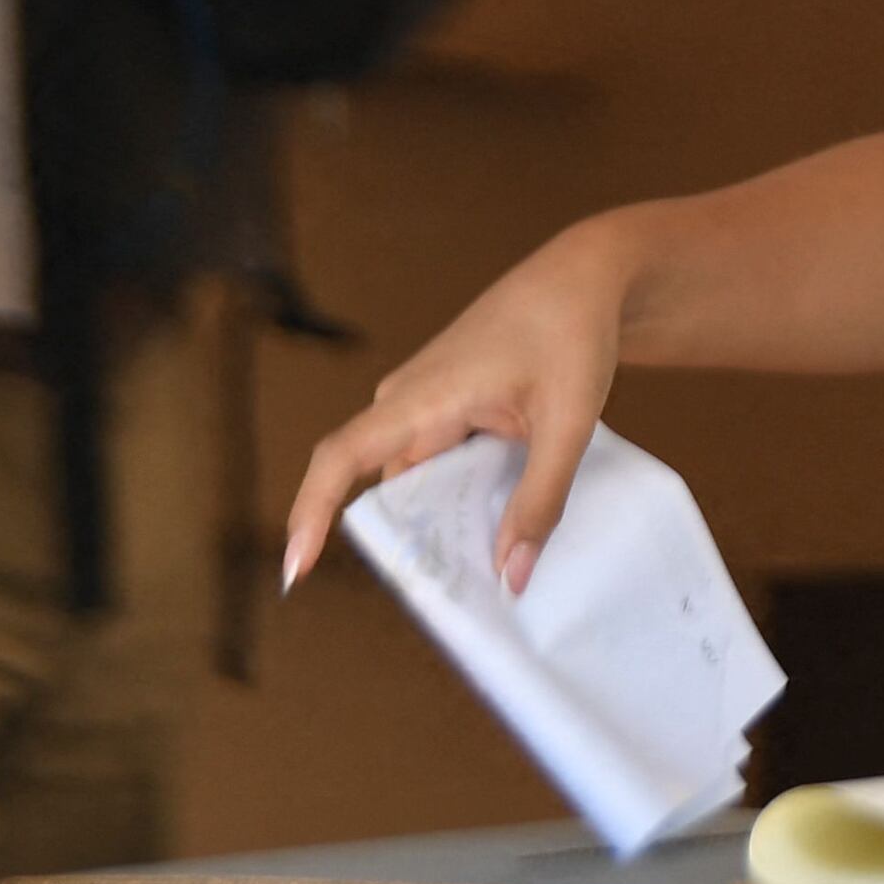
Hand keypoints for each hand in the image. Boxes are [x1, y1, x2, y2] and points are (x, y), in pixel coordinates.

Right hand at [282, 212, 638, 594]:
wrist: (587, 276)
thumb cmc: (572, 332)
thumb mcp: (567, 422)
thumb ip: (540, 499)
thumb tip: (510, 576)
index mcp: (421, 396)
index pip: (340, 458)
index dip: (311, 514)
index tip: (296, 571)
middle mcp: (408, 402)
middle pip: (381, 488)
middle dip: (401, 546)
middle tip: (443, 606)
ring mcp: (425, 404)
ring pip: (415, 483)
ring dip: (437, 526)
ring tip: (477, 582)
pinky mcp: (447, 408)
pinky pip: (436, 467)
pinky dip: (458, 501)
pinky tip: (494, 534)